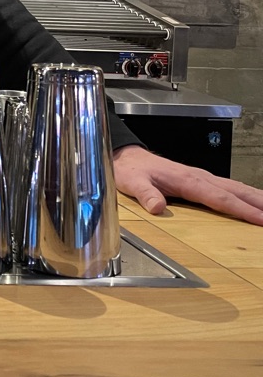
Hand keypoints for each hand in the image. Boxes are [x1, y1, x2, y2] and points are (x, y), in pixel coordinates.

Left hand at [113, 144, 262, 225]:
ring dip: (257, 198)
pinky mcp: (201, 180)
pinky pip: (229, 188)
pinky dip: (245, 194)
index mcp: (187, 180)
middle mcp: (199, 177)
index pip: (220, 197)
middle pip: (236, 191)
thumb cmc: (130, 170)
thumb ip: (145, 194)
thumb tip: (157, 207)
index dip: (241, 210)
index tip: (261, 219)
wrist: (126, 157)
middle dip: (259, 203)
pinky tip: (254, 201)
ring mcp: (202, 177)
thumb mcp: (132, 183)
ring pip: (236, 187)